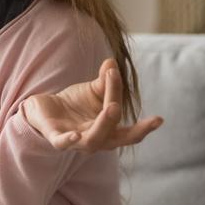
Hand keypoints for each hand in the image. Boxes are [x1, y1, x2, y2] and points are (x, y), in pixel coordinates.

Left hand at [19, 58, 163, 152]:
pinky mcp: (56, 137)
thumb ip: (105, 80)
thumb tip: (111, 61)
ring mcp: (76, 141)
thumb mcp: (94, 90)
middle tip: (152, 120)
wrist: (44, 109)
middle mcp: (95, 140)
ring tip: (113, 107)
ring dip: (105, 124)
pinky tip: (75, 136)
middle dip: (134, 131)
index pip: (127, 128)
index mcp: (108, 130)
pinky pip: (63, 143)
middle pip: (116, 139)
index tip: (159, 118)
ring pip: (93, 140)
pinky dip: (69, 140)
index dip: (144, 126)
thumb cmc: (75, 103)